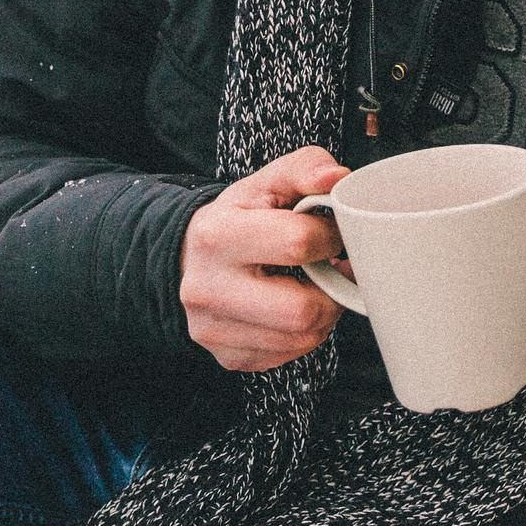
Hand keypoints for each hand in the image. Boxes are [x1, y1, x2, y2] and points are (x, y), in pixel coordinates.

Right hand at [180, 145, 350, 372]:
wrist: (188, 258)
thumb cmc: (238, 218)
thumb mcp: (265, 183)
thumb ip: (304, 169)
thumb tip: (337, 177)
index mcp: (218, 236)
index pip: (298, 243)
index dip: (331, 237)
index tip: (333, 233)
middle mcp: (208, 288)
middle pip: (301, 310)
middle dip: (332, 289)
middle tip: (333, 269)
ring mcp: (214, 329)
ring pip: (302, 338)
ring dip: (325, 313)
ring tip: (317, 286)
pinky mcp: (227, 357)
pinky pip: (289, 355)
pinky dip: (306, 333)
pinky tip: (296, 307)